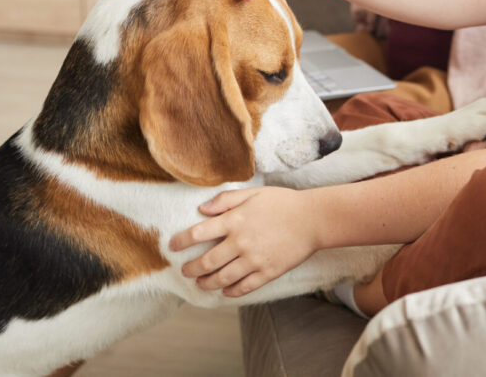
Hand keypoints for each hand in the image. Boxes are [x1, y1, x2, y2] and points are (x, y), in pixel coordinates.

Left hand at [169, 186, 319, 296]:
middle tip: (185, 271)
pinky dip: (230, 291)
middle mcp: (241, 242)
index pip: (198, 233)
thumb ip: (226, 200)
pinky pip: (244, 287)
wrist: (313, 219)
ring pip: (222, 278)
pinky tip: (224, 290)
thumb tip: (202, 208)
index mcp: (235, 220)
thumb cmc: (283, 203)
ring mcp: (254, 260)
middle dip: (191, 268)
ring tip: (200, 283)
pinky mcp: (268, 272)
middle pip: (207, 261)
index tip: (172, 247)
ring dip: (207, 283)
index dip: (181, 241)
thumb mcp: (253, 194)